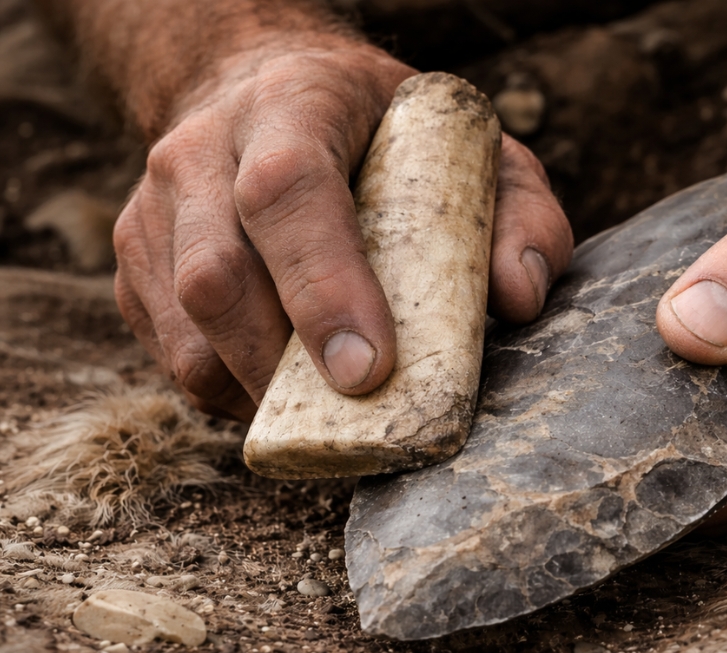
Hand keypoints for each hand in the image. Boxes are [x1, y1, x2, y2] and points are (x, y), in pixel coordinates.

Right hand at [113, 37, 571, 419]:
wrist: (265, 88)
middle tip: (356, 417)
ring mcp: (155, 208)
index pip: (288, 193)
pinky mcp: (135, 260)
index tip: (368, 370)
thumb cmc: (383, 133)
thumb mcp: (469, 146)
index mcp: (292, 105)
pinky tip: (283, 388)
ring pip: (187, 327)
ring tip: (325, 412)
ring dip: (257, 391)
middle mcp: (203, 151)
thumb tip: (518, 297)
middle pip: (217, 275)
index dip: (324, 287)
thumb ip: (517, 211)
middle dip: (286, 366)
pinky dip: (230, 390)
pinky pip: (172, 352)